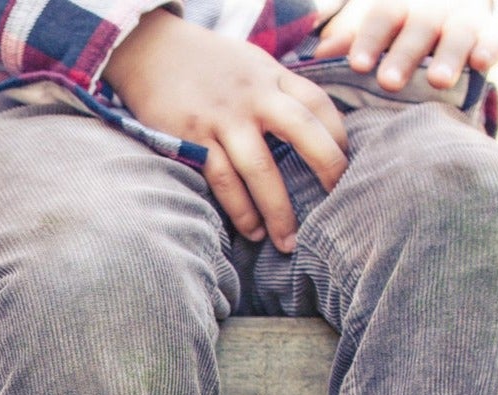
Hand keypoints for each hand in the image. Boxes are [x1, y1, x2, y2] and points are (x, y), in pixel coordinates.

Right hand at [103, 8, 348, 251]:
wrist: (150, 51)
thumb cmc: (204, 64)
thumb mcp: (249, 64)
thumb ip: (275, 90)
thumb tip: (305, 126)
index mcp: (271, 75)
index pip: (318, 104)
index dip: (338, 136)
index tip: (347, 167)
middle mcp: (253, 95)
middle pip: (302, 131)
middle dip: (325, 167)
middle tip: (337, 203)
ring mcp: (222, 118)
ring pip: (259, 168)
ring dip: (277, 208)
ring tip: (288, 240)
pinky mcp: (193, 139)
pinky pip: (222, 181)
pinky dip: (239, 209)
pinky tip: (250, 230)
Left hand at [312, 0, 497, 91]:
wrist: (448, 4)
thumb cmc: (397, 28)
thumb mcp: (371, 27)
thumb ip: (348, 40)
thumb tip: (318, 57)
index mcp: (398, 6)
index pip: (382, 17)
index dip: (369, 40)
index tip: (357, 65)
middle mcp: (432, 8)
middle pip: (419, 26)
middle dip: (405, 54)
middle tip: (389, 82)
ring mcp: (464, 16)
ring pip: (458, 32)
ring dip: (448, 55)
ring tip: (437, 81)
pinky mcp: (491, 29)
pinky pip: (493, 37)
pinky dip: (489, 47)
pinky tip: (482, 63)